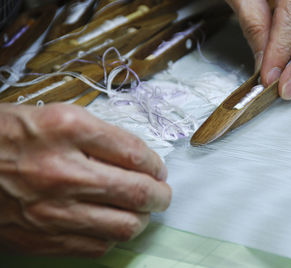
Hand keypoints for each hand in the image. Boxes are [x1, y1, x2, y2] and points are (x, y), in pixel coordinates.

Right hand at [0, 103, 170, 256]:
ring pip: (124, 226)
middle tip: (161, 193)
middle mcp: (62, 170)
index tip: (158, 169)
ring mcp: (52, 209)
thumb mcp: (52, 116)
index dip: (155, 164)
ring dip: (142, 219)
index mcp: (67, 129)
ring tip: (141, 211)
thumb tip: (137, 158)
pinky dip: (113, 236)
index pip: (135, 152)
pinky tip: (111, 224)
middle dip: (160, 195)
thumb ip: (98, 135)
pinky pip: (96, 246)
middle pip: (137, 192)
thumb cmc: (5, 135)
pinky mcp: (41, 237)